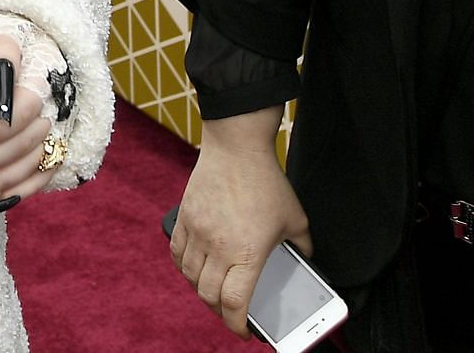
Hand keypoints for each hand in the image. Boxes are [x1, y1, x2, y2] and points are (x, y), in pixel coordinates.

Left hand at [0, 35, 57, 219]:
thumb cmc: (16, 41)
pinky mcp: (55, 153)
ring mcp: (57, 137)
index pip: (18, 115)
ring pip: (27, 168)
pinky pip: (40, 180)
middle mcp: (54, 114)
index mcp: (41, 85)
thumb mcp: (5, 35)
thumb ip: (3, 53)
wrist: (41, 50)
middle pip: (18, 147)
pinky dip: (16, 194)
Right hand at [172, 110, 309, 337]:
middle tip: (230, 314)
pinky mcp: (184, 216)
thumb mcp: (296, 220)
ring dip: (201, 290)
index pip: (234, 303)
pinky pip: (177, 252)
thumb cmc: (267, 183)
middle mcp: (217, 245)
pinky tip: (194, 268)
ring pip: (190, 276)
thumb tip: (303, 263)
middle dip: (219, 312)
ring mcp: (196, 230)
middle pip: (208, 295)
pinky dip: (184, 267)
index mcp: (247, 252)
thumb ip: (302, 247)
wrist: (235, 148)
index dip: (237, 325)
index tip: (245, 332)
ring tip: (213, 292)